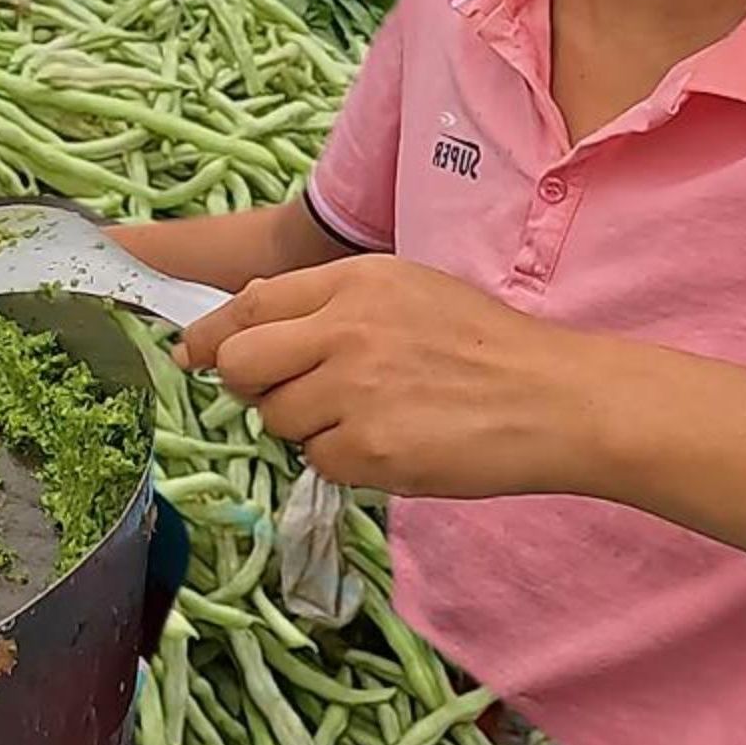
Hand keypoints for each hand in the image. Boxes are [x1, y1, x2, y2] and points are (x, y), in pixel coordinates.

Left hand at [176, 253, 597, 498]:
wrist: (553, 398)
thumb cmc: (483, 345)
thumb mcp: (404, 292)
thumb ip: (329, 302)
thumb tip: (250, 318)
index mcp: (352, 282)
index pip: (250, 303)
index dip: (212, 332)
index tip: (192, 353)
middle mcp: (343, 329)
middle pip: (242, 362)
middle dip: (251, 384)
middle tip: (289, 394)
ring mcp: (354, 391)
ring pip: (278, 419)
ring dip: (309, 427)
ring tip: (369, 417)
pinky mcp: (369, 449)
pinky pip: (319, 462)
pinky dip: (344, 461)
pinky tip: (391, 444)